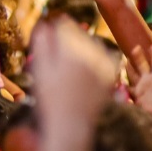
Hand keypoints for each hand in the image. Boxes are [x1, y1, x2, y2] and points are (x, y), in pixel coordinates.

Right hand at [30, 12, 116, 126]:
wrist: (71, 124)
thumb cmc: (50, 98)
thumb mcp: (41, 69)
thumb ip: (42, 43)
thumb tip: (45, 25)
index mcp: (70, 50)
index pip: (65, 26)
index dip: (55, 31)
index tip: (50, 40)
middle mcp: (90, 53)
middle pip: (79, 33)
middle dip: (68, 38)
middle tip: (59, 57)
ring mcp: (103, 63)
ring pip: (93, 42)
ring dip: (83, 46)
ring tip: (72, 64)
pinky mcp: (110, 74)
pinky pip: (106, 55)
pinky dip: (98, 56)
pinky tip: (87, 67)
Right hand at [128, 42, 151, 119]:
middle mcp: (148, 78)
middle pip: (142, 64)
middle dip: (138, 56)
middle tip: (136, 48)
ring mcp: (141, 85)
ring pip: (133, 73)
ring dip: (129, 68)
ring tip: (125, 61)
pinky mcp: (136, 93)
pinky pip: (128, 87)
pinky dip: (123, 84)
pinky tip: (119, 81)